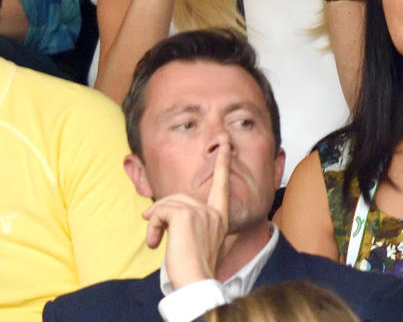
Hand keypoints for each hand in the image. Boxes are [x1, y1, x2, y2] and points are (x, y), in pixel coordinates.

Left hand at [143, 141, 230, 289]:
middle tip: (152, 228)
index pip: (222, 185)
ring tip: (155, 241)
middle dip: (162, 210)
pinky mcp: (186, 216)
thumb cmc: (198, 268)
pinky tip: (155, 242)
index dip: (222, 165)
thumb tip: (173, 222)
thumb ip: (199, 227)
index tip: (225, 146)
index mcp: (221, 217)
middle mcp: (214, 211)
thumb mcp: (204, 243)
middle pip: (182, 197)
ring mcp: (201, 212)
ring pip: (169, 203)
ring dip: (156, 221)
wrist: (197, 281)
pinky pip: (162, 211)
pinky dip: (153, 226)